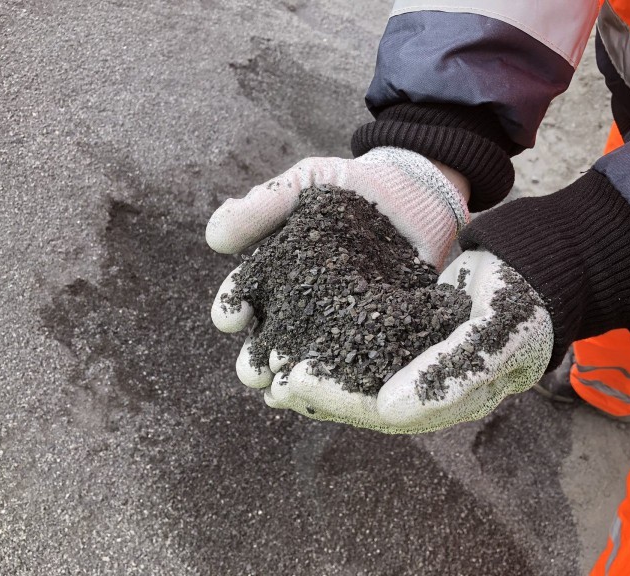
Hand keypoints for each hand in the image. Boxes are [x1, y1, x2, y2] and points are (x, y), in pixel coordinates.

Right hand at [208, 147, 469, 392]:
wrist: (416, 192)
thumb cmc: (353, 186)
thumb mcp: (307, 183)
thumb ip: (265, 204)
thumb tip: (213, 238)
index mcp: (276, 275)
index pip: (244, 297)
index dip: (232, 309)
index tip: (230, 318)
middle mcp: (302, 308)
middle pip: (268, 342)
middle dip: (254, 360)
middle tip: (254, 371)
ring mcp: (339, 326)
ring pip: (306, 363)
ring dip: (290, 381)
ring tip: (283, 392)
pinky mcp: (379, 337)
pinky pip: (357, 367)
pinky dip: (341, 384)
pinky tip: (331, 395)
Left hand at [263, 249, 553, 432]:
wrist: (535, 269)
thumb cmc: (523, 301)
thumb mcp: (497, 333)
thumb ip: (450, 374)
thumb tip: (390, 409)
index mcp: (449, 399)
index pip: (383, 410)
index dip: (337, 398)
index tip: (295, 381)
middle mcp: (428, 391)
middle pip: (362, 400)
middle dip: (316, 393)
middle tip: (272, 379)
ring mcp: (417, 365)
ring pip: (358, 378)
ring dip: (317, 374)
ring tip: (273, 366)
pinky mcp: (407, 337)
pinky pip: (364, 349)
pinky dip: (333, 346)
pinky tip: (304, 337)